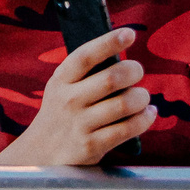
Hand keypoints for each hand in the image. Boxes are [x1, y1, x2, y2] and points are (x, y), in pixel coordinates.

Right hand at [0, 27, 153, 166]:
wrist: (40, 155)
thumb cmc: (60, 115)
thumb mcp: (61, 90)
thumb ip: (85, 75)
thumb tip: (121, 57)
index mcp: (61, 80)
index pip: (86, 56)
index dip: (109, 42)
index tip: (130, 33)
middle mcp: (69, 100)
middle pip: (112, 78)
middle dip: (133, 71)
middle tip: (138, 71)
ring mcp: (80, 124)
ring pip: (124, 104)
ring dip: (142, 97)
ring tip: (143, 96)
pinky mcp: (92, 146)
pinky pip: (128, 129)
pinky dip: (145, 119)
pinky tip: (149, 113)